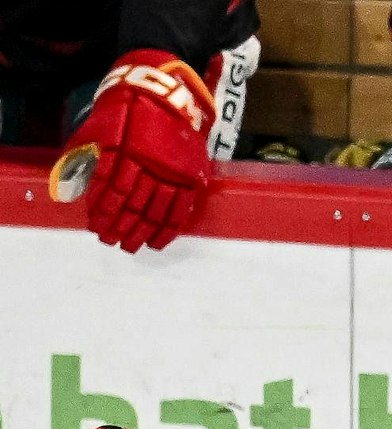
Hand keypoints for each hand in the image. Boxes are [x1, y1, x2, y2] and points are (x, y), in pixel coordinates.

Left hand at [52, 50, 216, 252]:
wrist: (164, 95)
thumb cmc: (125, 112)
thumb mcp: (98, 129)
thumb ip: (86, 159)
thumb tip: (75, 189)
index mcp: (125, 149)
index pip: (112, 187)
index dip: (103, 210)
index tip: (96, 227)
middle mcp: (149, 163)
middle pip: (133, 203)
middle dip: (120, 226)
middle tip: (110, 242)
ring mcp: (172, 171)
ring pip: (156, 209)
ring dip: (142, 231)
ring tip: (130, 246)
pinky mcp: (191, 178)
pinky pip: (181, 209)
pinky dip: (169, 229)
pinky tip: (158, 242)